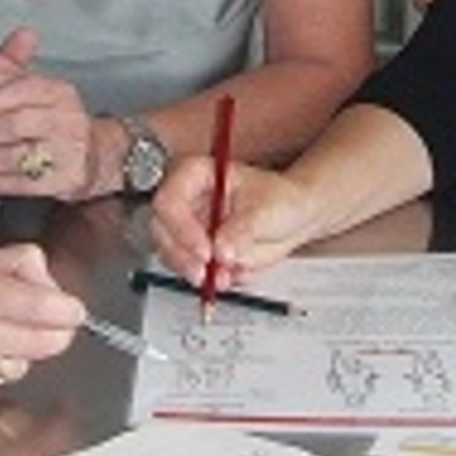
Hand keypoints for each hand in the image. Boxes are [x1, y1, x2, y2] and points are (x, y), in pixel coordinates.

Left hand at [0, 28, 107, 198]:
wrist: (90, 157)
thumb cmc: (52, 122)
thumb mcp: (31, 89)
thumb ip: (8, 68)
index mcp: (59, 91)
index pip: (17, 89)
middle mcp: (70, 118)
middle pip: (13, 124)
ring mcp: (72, 150)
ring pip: (15, 156)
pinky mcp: (68, 178)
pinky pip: (22, 183)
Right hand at [146, 156, 325, 288]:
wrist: (295, 220)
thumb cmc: (280, 200)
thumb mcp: (264, 211)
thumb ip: (241, 230)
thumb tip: (221, 250)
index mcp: (197, 176)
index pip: (170, 199)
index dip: (182, 227)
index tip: (205, 250)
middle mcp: (188, 201)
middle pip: (161, 229)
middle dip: (180, 255)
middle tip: (204, 272)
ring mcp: (190, 228)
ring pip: (169, 253)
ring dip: (192, 270)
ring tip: (223, 277)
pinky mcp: (197, 251)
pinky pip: (188, 269)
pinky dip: (205, 279)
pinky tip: (228, 277)